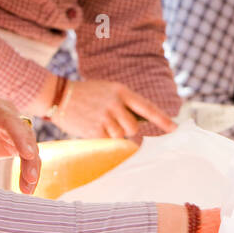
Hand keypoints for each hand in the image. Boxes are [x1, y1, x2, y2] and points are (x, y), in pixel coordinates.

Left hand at [0, 93, 40, 193]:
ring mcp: (14, 126)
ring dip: (31, 168)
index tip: (28, 154)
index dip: (19, 136)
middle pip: (24, 133)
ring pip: (30, 146)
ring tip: (27, 190)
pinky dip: (28, 171)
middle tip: (30, 178)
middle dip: (29, 157)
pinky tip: (26, 189)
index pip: (9, 119)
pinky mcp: (16, 140)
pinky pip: (27, 155)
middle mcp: (7, 113)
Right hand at [52, 78, 176, 139]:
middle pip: (133, 128)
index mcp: (121, 91)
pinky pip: (106, 141)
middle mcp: (115, 104)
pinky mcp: (93, 130)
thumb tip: (142, 123)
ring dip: (112, 134)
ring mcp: (104, 117)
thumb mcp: (109, 90)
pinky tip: (92, 127)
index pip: (147, 107)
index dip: (162, 119)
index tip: (174, 129)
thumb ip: (125, 103)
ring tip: (99, 122)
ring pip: (120, 136)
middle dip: (127, 129)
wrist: (59, 96)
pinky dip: (101, 138)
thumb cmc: (88, 94)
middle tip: (114, 122)